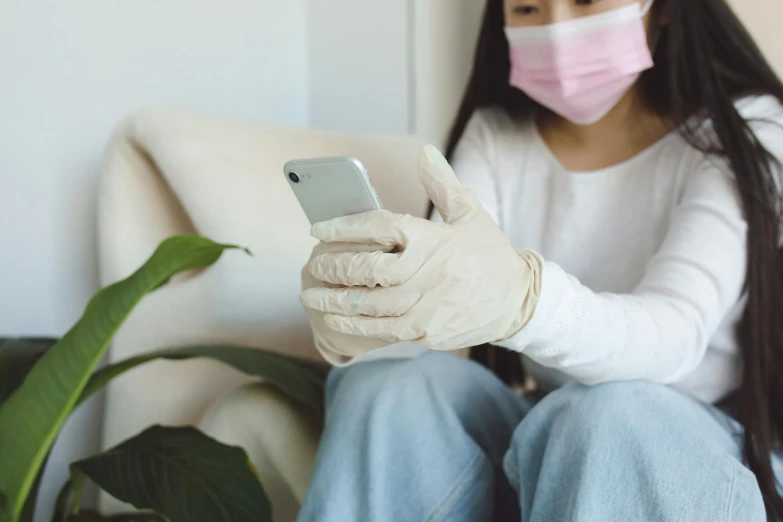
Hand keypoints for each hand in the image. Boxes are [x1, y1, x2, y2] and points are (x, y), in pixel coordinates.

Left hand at [300, 145, 539, 351]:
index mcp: (432, 238)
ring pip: (366, 302)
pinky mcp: (424, 331)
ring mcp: (424, 305)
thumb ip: (442, 183)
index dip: (343, 226)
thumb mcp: (471, 213)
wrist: (517, 301)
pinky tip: (334, 318)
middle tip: (314, 265)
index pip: (378, 226)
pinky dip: (351, 323)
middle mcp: (425, 271)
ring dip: (332, 299)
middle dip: (331, 267)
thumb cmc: (488, 254)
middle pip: (364, 268)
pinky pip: (378, 329)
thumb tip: (424, 152)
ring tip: (312, 294)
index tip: (317, 229)